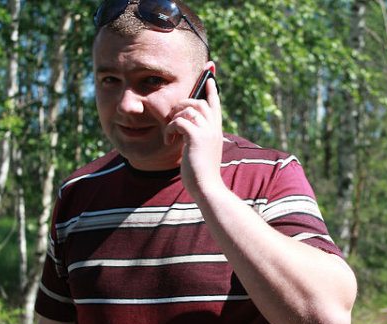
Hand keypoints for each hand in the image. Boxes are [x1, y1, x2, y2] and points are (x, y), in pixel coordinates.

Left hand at [165, 78, 222, 196]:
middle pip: (197, 102)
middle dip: (181, 105)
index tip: (210, 74)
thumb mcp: (202, 151)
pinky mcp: (196, 137)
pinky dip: (170, 129)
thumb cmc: (202, 173)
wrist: (207, 187)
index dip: (211, 88)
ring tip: (171, 134)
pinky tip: (170, 141)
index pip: (214, 103)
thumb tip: (186, 128)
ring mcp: (207, 131)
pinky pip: (178, 121)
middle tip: (172, 119)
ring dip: (174, 119)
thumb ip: (198, 137)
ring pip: (187, 109)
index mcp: (216, 130)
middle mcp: (213, 127)